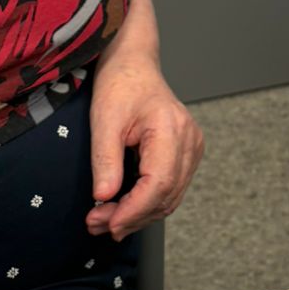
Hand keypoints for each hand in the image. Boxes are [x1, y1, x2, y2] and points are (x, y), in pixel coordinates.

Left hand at [86, 35, 204, 238]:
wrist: (133, 64)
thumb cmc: (120, 84)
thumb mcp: (104, 120)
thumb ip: (105, 160)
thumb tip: (104, 197)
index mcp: (171, 129)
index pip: (159, 184)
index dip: (134, 210)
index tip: (109, 224)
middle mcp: (189, 140)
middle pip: (166, 196)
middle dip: (131, 217)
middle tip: (97, 225)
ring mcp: (191, 147)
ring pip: (170, 197)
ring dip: (138, 215)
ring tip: (105, 221)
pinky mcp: (185, 153)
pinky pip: (170, 188)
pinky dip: (146, 203)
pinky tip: (123, 209)